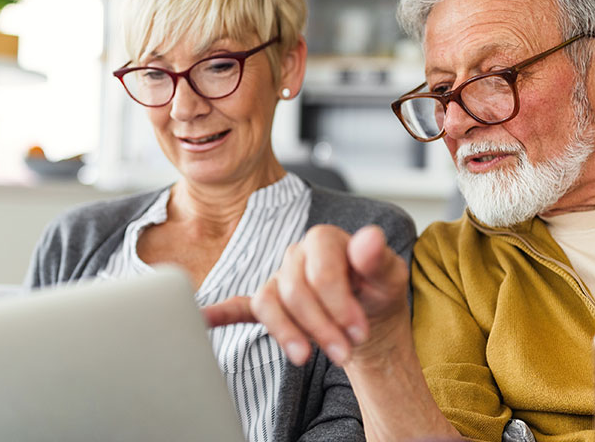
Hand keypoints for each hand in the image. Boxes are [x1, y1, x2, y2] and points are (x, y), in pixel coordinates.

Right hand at [205, 224, 408, 367]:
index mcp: (325, 240)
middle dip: (320, 326)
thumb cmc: (378, 292)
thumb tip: (369, 237)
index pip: (320, 270)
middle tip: (345, 353)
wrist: (369, 316)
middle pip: (294, 291)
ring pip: (268, 303)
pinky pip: (239, 306)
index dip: (338, 303)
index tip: (358, 331)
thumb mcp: (390, 277)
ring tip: (305, 357)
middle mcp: (296, 256)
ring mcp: (279, 279)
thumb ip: (379, 258)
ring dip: (287, 332)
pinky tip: (204, 319)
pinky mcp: (270, 304)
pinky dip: (220, 313)